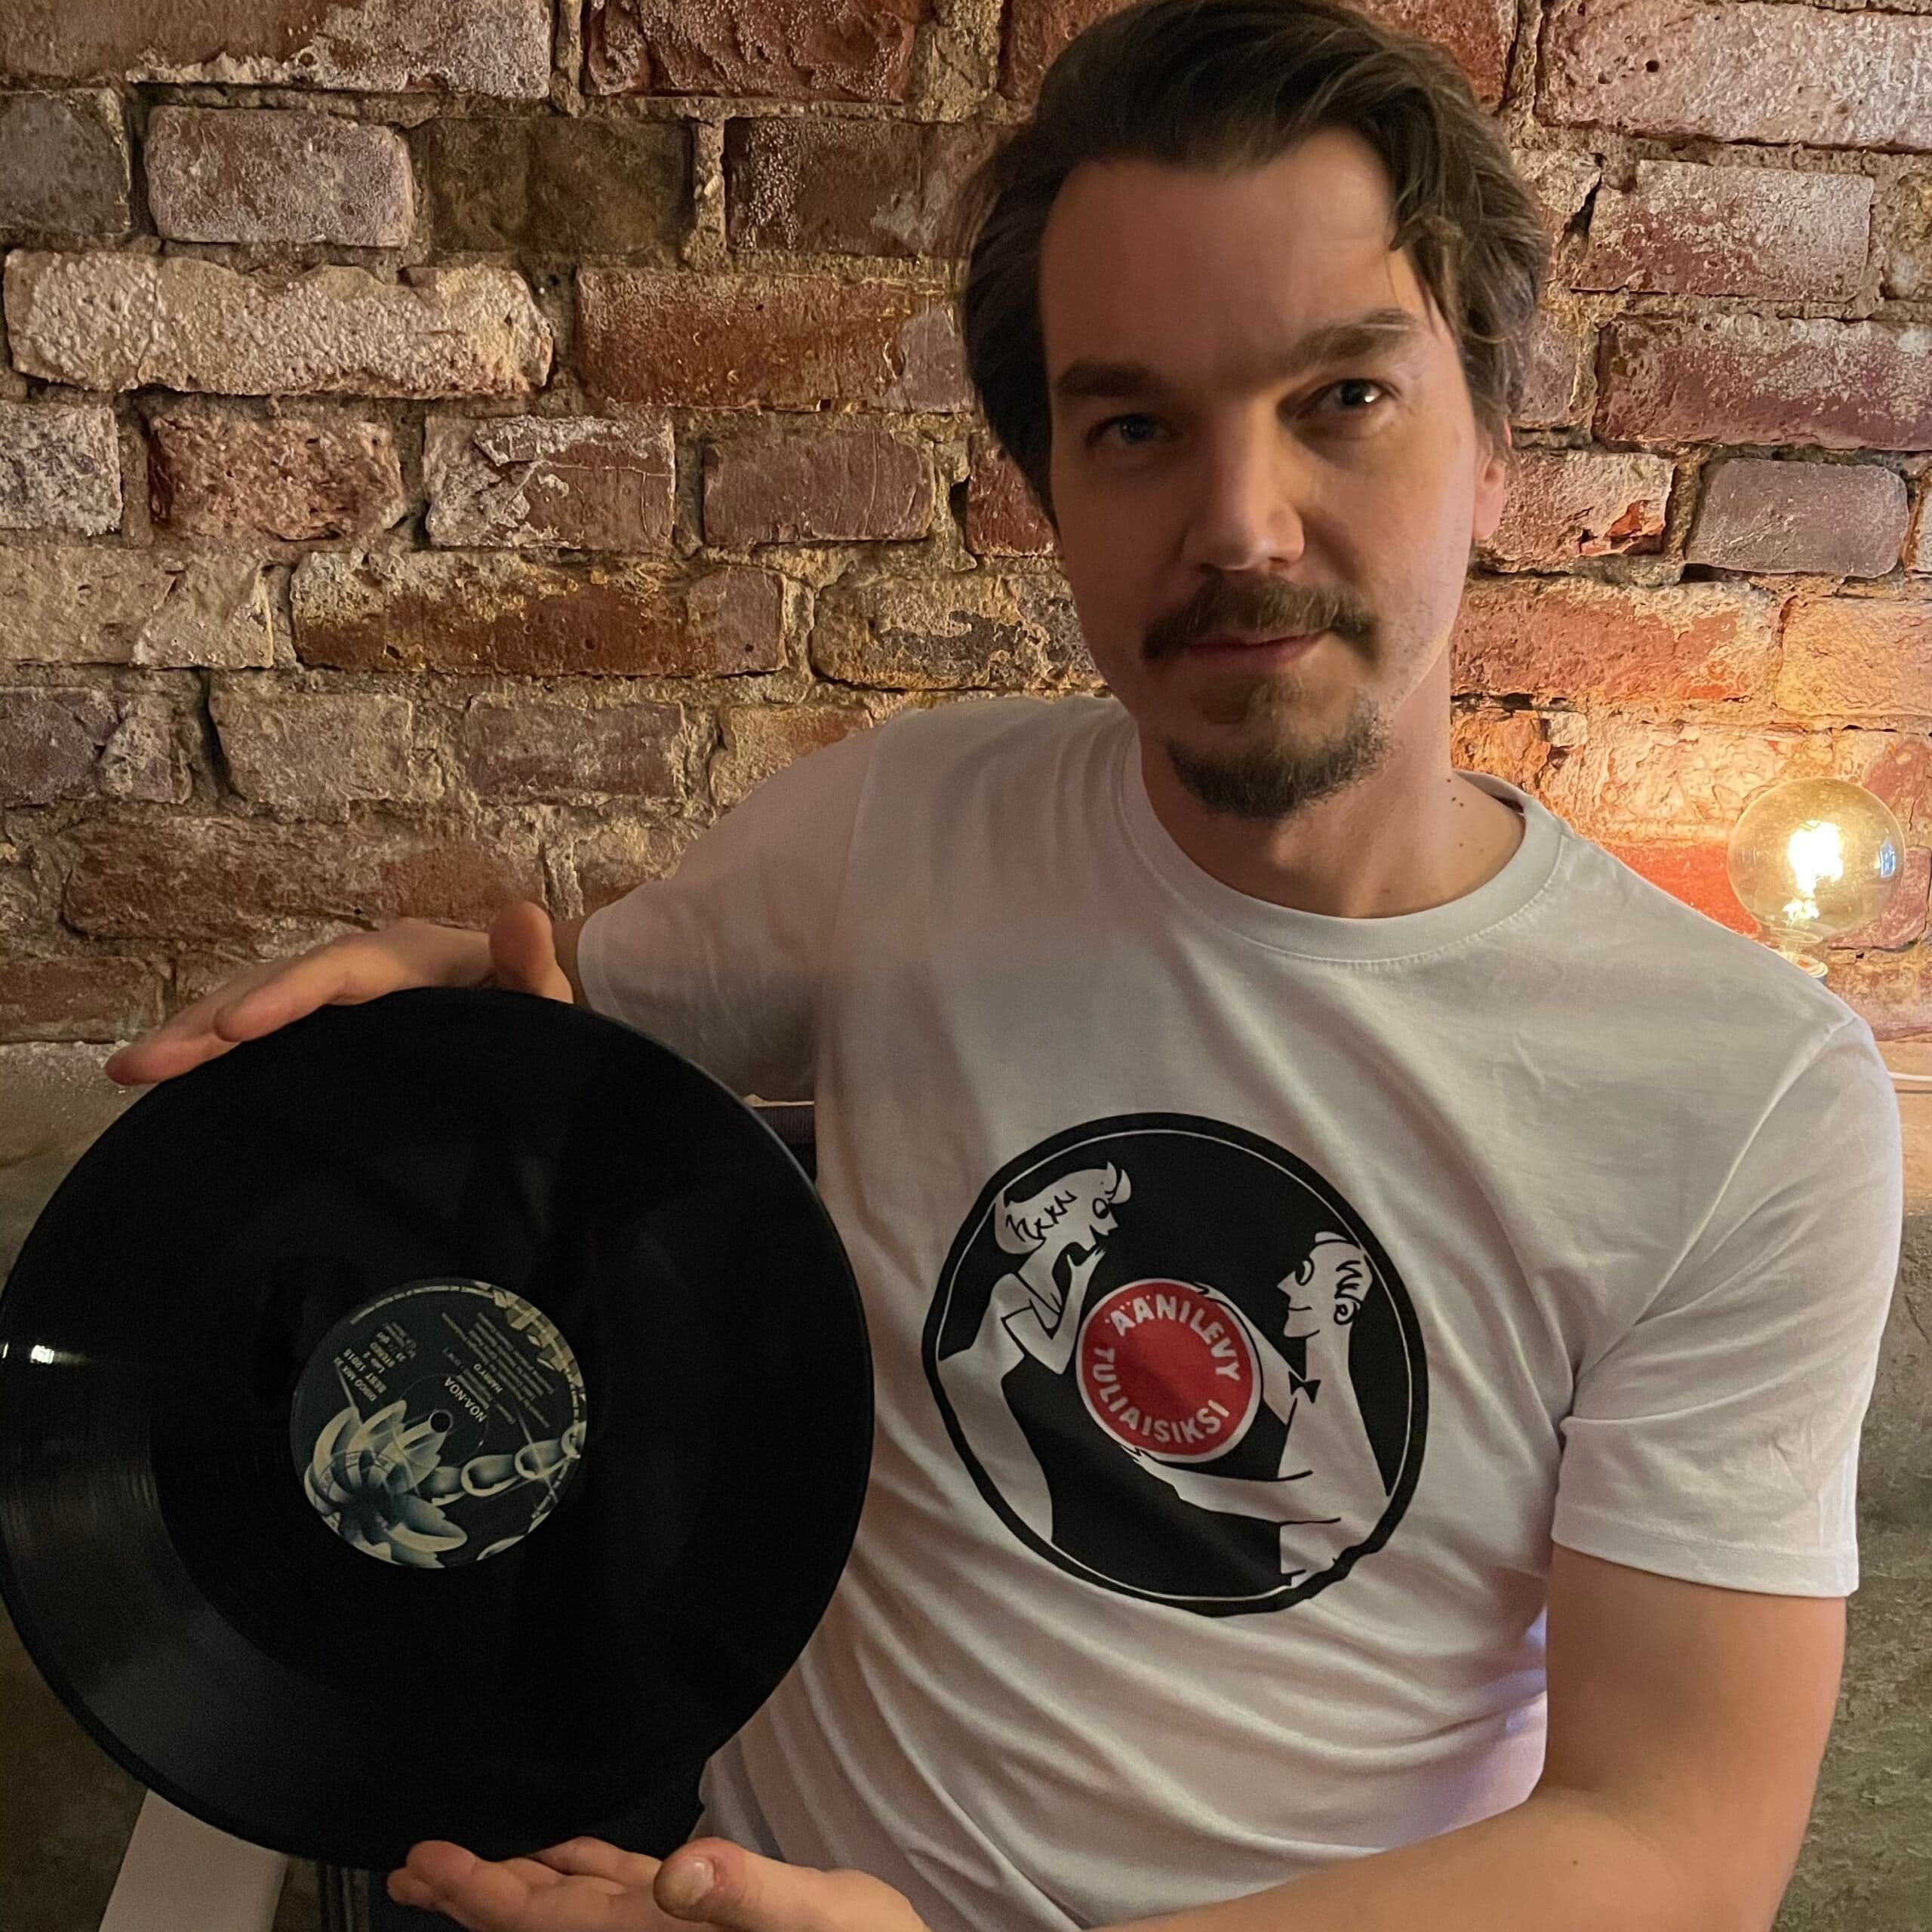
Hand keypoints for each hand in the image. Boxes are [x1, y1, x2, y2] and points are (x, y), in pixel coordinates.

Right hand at [101, 900, 572, 1087]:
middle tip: (139, 1065)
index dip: (285, 997)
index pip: (338, 973)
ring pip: (253, 1002)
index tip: (234, 1029)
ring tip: (128, 1071)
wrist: (532, 1003)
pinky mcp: (326, 1020)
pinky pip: (262, 1025)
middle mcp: (360, 964)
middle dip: (206, 1022)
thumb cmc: (537, 1004)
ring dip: (193, 1034)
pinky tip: (169, 1077)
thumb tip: (525, 916)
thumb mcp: (544, 994)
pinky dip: (214, 1045)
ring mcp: (337, 991)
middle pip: (274, 986)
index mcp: (408, 957)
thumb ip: (532, 962)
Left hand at [388, 1834, 930, 1931]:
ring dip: (510, 1888)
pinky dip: (579, 1872)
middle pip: (537, 1924)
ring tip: (455, 1868)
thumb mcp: (815, 1920)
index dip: (478, 1894)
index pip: (543, 1923)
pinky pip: (616, 1897)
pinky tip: (564, 1857)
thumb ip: (746, 1897)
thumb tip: (680, 1872)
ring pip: (567, 1912)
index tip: (423, 1864)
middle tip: (410, 1867)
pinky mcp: (697, 1921)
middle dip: (470, 1896)